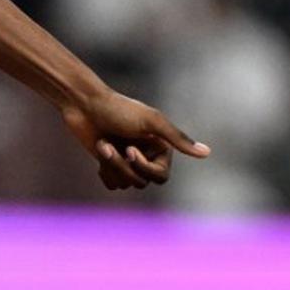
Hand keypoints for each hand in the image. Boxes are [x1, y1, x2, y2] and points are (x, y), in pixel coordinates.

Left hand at [61, 89, 209, 189]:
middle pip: (142, 182)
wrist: (82, 104)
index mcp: (160, 146)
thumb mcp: (151, 120)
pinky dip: (104, 172)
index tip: (129, 149)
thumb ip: (178, 138)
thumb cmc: (117, 109)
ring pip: (126, 184)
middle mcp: (146, 155)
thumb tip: (207, 153)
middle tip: (108, 145)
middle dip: (123, 167)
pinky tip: (98, 151)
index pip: (160, 176)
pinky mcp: (110, 164)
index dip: (143, 167)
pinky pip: (113, 185)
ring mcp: (127, 160)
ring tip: (101, 144)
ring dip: (111, 165)